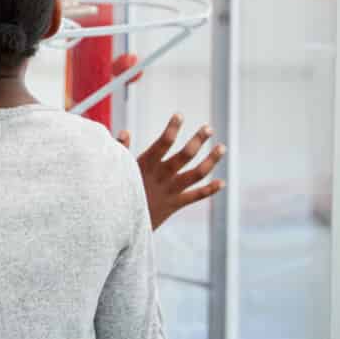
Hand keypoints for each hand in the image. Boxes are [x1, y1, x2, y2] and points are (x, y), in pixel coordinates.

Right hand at [117, 115, 226, 229]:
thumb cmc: (117, 192)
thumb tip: (126, 132)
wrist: (120, 223)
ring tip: (222, 147)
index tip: (179, 115)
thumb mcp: (117, 170)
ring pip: (197, 174)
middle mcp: (162, 176)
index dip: (172, 128)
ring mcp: (171, 190)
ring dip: (211, 160)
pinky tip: (222, 182)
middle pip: (185, 155)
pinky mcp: (175, 204)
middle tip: (208, 128)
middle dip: (198, 140)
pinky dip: (210, 190)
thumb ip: (122, 150)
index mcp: (146, 164)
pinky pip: (196, 196)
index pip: (163, 142)